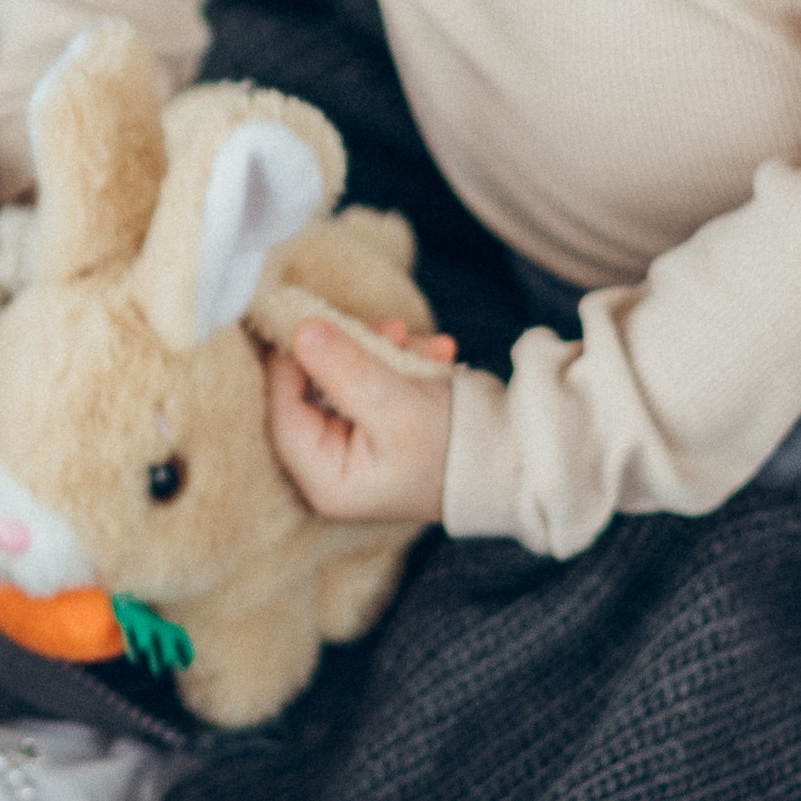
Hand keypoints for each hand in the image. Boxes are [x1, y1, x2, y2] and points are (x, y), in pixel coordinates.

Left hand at [266, 315, 451, 525]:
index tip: (308, 320)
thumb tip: (299, 331)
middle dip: (354, 351)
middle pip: (313, 392)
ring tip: (429, 347)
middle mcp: (332, 468)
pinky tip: (436, 355)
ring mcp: (356, 447)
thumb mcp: (396, 404)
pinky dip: (401, 362)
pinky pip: (372, 382)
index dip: (289, 363)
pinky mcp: (379, 427)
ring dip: (385, 352)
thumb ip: (344, 368)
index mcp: (326, 480)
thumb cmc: (455, 448)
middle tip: (390, 329)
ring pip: (345, 379)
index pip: (282, 412)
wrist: (517, 462)